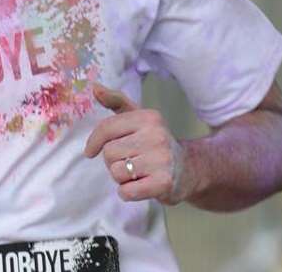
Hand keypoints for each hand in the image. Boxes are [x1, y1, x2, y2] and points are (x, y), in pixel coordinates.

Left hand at [84, 83, 192, 204]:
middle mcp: (156, 136)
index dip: (93, 142)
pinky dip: (127, 192)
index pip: (106, 128)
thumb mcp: (138, 117)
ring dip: (121, 178)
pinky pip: (126, 191)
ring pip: (116, 172)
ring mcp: (162, 160)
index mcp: (148, 117)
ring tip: (137, 173)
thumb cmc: (155, 142)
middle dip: (113, 161)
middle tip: (130, 162)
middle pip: (109, 153)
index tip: (90, 152)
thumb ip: (116, 101)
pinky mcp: (163, 183)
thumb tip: (95, 88)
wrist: (190, 169)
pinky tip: (140, 186)